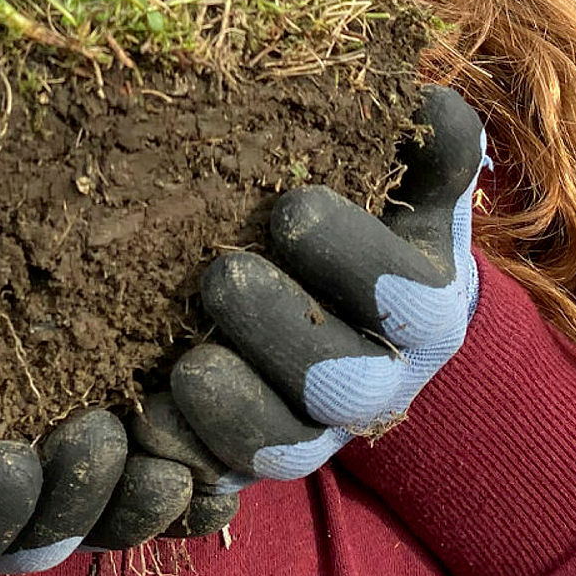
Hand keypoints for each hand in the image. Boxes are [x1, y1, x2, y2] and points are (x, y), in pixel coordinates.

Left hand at [168, 87, 485, 485]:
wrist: (346, 294)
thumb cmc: (373, 213)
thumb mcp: (411, 178)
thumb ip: (431, 145)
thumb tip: (431, 100)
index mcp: (427, 308)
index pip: (403, 295)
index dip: (350, 256)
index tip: (290, 204)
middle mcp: (382, 382)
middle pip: (343, 385)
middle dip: (280, 331)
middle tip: (221, 275)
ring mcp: (319, 429)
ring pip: (284, 446)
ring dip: (232, 408)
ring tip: (186, 366)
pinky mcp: (255, 457)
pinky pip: (220, 475)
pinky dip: (182, 450)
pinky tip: (144, 415)